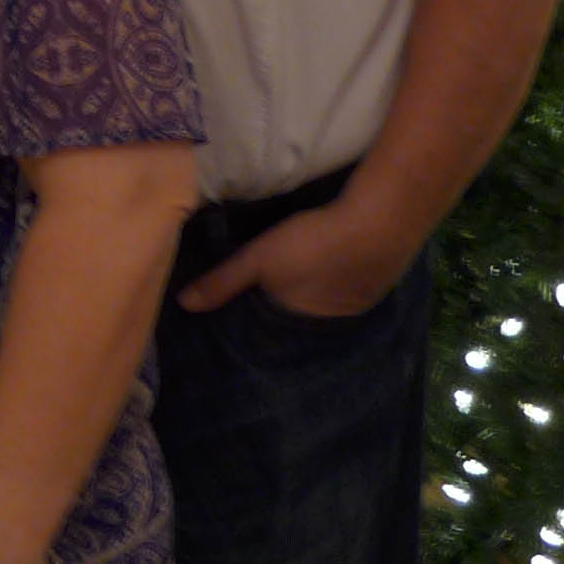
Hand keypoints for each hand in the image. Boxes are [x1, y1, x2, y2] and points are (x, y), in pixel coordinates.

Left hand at [176, 196, 419, 322]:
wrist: (379, 224)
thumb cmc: (312, 245)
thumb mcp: (259, 259)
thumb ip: (222, 282)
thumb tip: (184, 306)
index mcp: (295, 327)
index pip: (265, 339)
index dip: (249, 329)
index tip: (230, 325)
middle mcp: (324, 329)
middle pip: (291, 327)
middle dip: (274, 320)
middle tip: (257, 306)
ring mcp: (352, 312)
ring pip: (317, 312)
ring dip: (303, 305)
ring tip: (285, 294)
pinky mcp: (369, 293)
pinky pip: (338, 299)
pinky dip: (325, 292)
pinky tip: (319, 279)